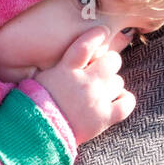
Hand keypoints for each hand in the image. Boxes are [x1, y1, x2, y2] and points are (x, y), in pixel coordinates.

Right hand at [34, 27, 135, 146]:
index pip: (86, 45)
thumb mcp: (43, 77)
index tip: (102, 31)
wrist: (36, 133)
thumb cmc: (37, 104)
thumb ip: (62, 65)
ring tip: (99, 92)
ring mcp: (96, 100)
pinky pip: (126, 103)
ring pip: (118, 82)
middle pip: (112, 61)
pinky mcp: (104, 118)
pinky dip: (125, 100)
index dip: (97, 35)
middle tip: (99, 72)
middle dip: (108, 64)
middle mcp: (84, 82)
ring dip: (111, 85)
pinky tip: (117, 100)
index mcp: (67, 70)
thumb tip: (77, 54)